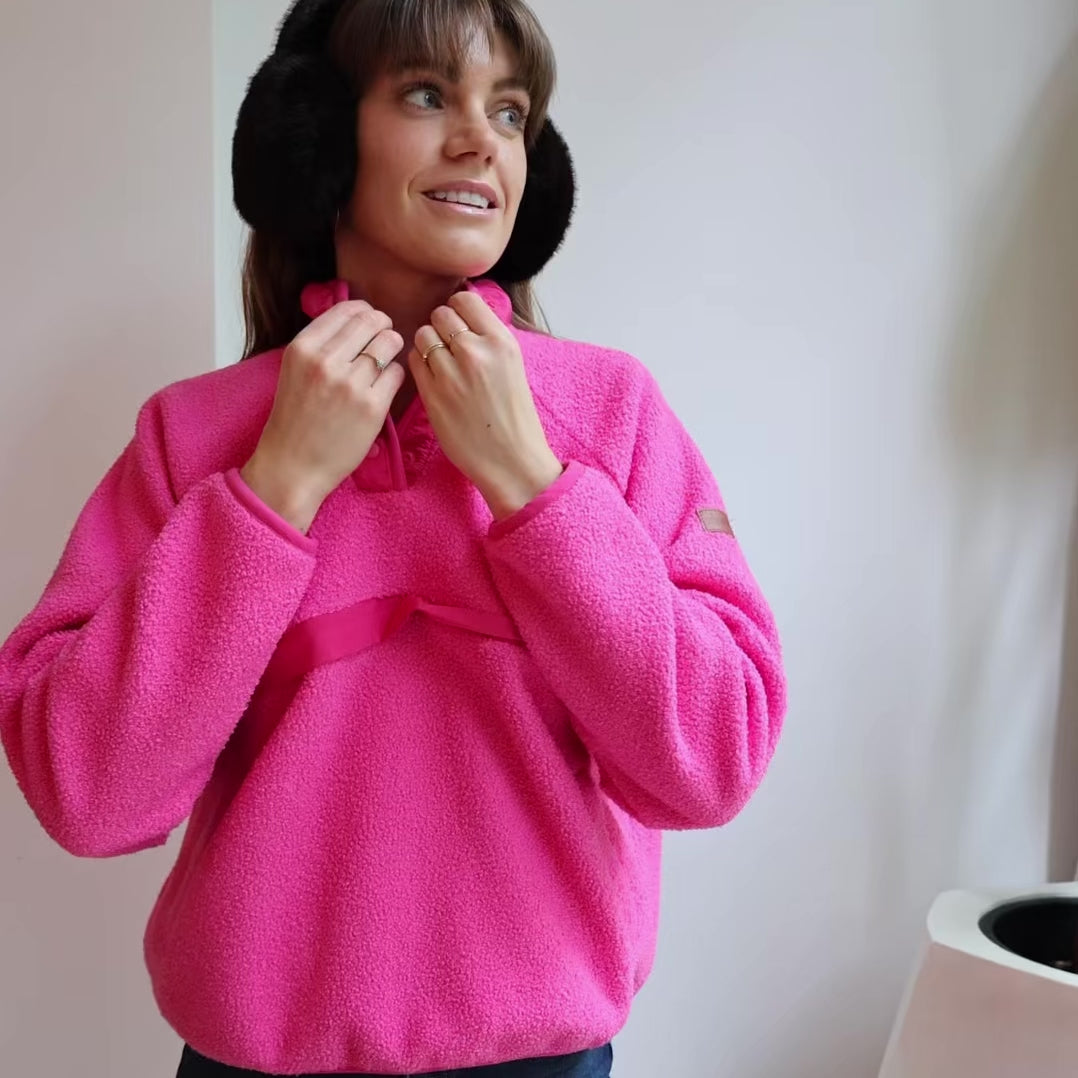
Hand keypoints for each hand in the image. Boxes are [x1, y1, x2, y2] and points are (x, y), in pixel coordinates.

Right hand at [241, 300, 405, 532]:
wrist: (293, 466)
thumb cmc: (296, 420)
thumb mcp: (295, 370)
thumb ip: (322, 344)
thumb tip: (358, 317)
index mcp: (302, 348)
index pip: (347, 309)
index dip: (365, 312)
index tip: (369, 323)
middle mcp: (325, 361)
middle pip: (372, 321)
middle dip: (383, 327)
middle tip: (383, 340)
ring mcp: (350, 384)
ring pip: (389, 343)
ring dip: (392, 349)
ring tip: (384, 363)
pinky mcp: (372, 407)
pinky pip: (397, 373)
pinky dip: (395, 376)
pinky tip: (383, 387)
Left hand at [408, 292, 562, 520]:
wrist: (512, 460)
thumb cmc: (513, 415)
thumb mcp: (513, 366)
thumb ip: (489, 338)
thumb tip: (462, 313)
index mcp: (501, 342)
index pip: (465, 299)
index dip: (458, 309)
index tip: (460, 325)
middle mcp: (476, 353)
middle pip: (440, 315)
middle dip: (442, 328)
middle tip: (450, 348)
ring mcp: (451, 374)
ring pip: (423, 336)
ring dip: (428, 346)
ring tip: (441, 364)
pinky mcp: (432, 395)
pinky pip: (413, 361)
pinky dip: (419, 365)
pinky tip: (434, 379)